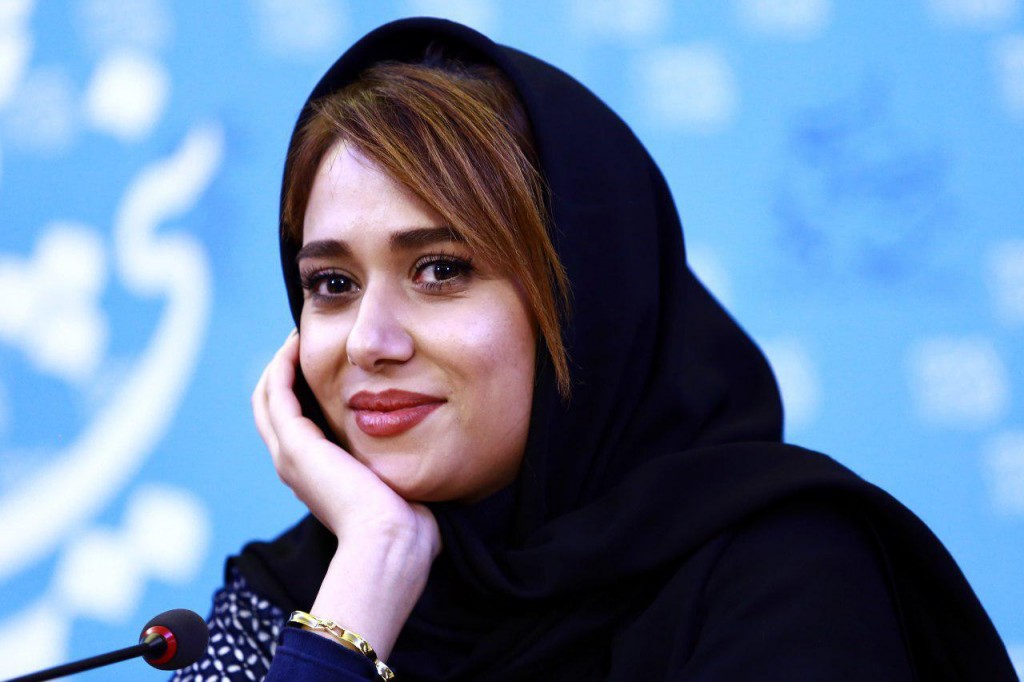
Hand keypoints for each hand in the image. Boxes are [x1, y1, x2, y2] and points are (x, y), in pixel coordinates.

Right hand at [252, 330, 438, 549]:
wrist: (390, 542)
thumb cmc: (403, 523)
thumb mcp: (393, 485)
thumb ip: (396, 467)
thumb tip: (420, 458)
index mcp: (314, 475)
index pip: (293, 424)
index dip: (299, 390)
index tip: (321, 362)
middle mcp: (294, 465)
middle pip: (271, 408)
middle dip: (284, 371)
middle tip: (301, 341)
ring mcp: (289, 456)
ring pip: (267, 397)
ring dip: (280, 363)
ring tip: (297, 336)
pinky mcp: (296, 446)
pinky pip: (277, 394)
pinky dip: (283, 366)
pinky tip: (298, 344)